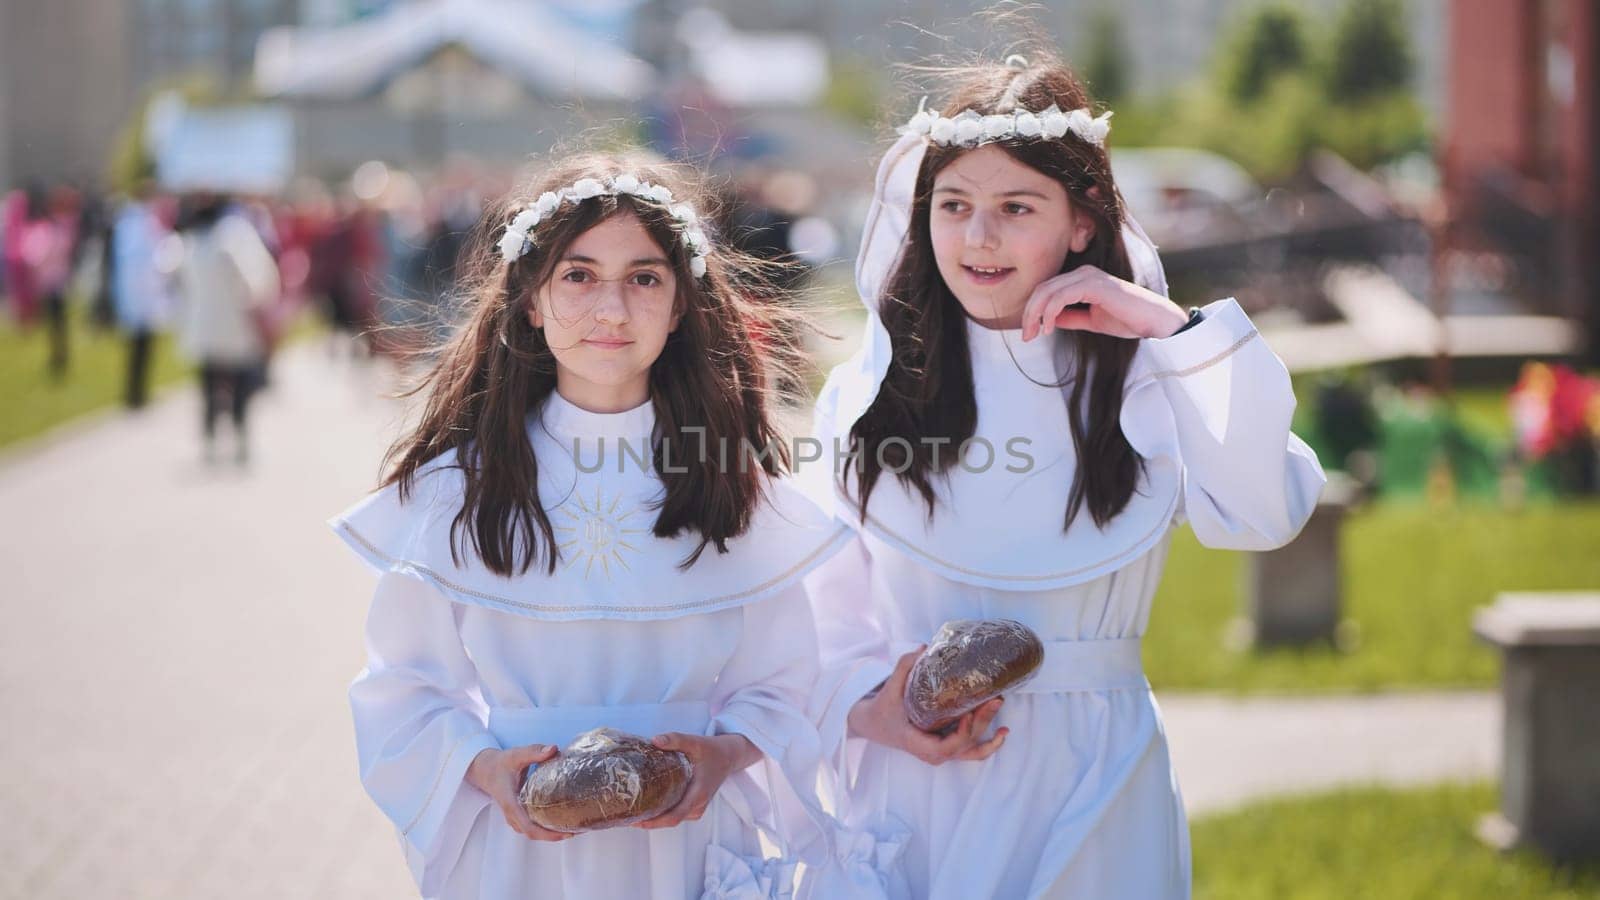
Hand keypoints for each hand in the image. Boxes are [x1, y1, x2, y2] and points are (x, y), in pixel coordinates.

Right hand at [465, 745, 573, 841]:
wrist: (485, 769)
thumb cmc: (500, 763)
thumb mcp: (516, 755)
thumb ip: (534, 752)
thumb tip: (554, 749)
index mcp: (511, 803)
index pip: (528, 827)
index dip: (546, 834)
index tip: (564, 834)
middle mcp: (512, 814)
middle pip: (532, 834)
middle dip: (553, 836)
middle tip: (575, 832)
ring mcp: (513, 816)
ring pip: (531, 832)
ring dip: (549, 834)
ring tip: (570, 828)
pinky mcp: (516, 814)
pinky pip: (530, 827)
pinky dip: (543, 828)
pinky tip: (557, 821)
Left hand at [635, 732, 760, 829]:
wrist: (729, 756)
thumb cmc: (712, 750)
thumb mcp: (695, 742)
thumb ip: (675, 740)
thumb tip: (654, 740)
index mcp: (697, 795)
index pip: (673, 817)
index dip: (654, 822)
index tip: (636, 821)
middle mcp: (697, 806)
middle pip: (670, 821)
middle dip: (649, 821)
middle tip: (627, 816)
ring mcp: (697, 808)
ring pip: (673, 819)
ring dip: (655, 818)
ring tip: (634, 811)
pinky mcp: (694, 806)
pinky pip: (677, 814)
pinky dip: (663, 814)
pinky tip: (649, 806)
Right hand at [847, 646, 1008, 764]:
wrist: (874, 724)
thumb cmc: (883, 710)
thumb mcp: (889, 689)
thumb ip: (904, 667)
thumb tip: (925, 647)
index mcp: (918, 743)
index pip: (946, 748)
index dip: (962, 734)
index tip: (969, 713)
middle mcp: (933, 752)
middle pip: (965, 745)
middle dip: (982, 722)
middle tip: (995, 699)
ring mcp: (942, 751)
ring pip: (972, 750)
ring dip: (990, 735)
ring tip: (1001, 712)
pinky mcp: (947, 746)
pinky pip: (971, 751)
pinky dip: (989, 745)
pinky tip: (1003, 732)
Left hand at [1020, 265, 1187, 340]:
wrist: (1154, 323)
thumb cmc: (1128, 320)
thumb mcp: (1092, 321)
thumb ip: (1071, 318)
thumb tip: (1048, 320)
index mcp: (1082, 279)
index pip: (1047, 290)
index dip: (1033, 310)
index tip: (1029, 333)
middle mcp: (1083, 273)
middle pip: (1043, 288)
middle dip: (1029, 312)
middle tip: (1026, 336)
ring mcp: (1088, 277)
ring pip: (1048, 291)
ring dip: (1036, 314)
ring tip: (1034, 334)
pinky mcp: (1094, 285)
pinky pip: (1061, 296)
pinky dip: (1049, 312)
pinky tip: (1048, 328)